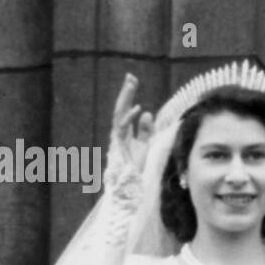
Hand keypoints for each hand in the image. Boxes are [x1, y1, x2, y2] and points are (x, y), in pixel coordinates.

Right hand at [107, 73, 153, 198]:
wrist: (128, 187)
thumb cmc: (135, 169)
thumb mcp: (145, 146)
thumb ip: (145, 130)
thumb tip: (147, 112)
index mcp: (123, 133)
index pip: (125, 109)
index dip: (128, 95)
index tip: (132, 80)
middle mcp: (118, 134)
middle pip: (120, 108)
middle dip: (125, 92)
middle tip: (131, 76)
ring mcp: (117, 139)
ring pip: (118, 114)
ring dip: (126, 99)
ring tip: (131, 85)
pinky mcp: (118, 146)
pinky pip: (122, 129)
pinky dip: (129, 118)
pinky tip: (138, 109)